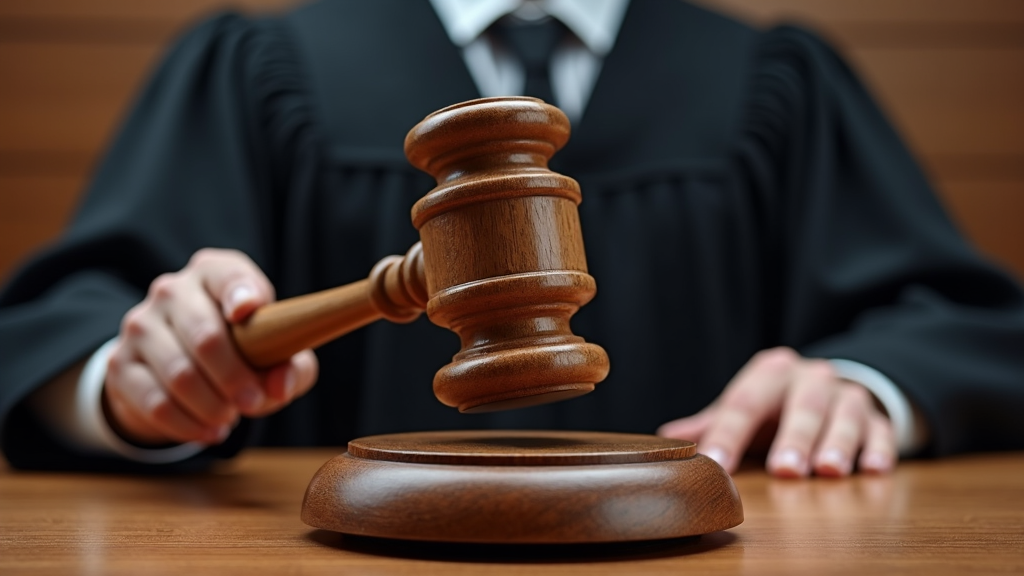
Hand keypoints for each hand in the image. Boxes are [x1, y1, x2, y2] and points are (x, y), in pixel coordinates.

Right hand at [104, 248, 318, 445]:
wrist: (177, 369)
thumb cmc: (241, 350)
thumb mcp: (274, 352)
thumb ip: (291, 366)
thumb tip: (279, 385)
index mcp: (215, 274)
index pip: (227, 275)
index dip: (239, 292)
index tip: (247, 313)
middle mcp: (173, 290)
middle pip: (205, 336)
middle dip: (235, 377)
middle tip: (253, 402)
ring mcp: (140, 325)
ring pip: (179, 374)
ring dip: (212, 406)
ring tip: (230, 418)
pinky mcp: (120, 364)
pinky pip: (155, 402)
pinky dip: (188, 425)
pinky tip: (209, 431)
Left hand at [657, 347, 895, 477]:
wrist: (829, 390)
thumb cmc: (774, 405)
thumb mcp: (743, 407)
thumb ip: (710, 424)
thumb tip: (666, 439)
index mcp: (770, 372)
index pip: (744, 402)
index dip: (728, 434)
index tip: (715, 463)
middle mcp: (810, 378)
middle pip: (802, 405)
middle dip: (794, 437)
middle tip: (785, 469)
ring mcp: (847, 395)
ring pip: (845, 415)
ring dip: (837, 443)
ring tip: (829, 470)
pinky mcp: (877, 416)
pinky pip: (881, 430)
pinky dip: (879, 449)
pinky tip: (874, 469)